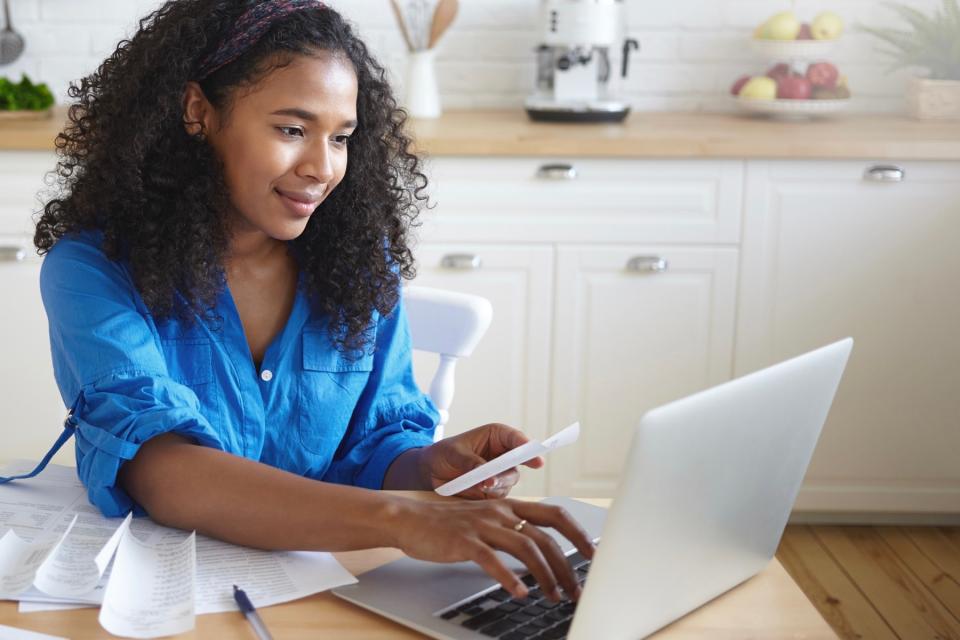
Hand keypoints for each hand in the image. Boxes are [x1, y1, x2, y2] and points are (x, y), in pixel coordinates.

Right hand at [389, 496, 595, 600]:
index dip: (577, 533)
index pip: (554, 513)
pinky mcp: (464, 541)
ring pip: (525, 548)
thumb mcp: (486, 520)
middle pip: (545, 536)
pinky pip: (492, 560)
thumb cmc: (448, 524)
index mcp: (509, 506)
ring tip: (553, 596)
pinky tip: (519, 593)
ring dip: (544, 575)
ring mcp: (482, 525)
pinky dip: (509, 578)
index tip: (592, 554)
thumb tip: (541, 553)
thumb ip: (512, 530)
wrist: (410, 518)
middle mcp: (500, 512)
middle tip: (576, 589)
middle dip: (566, 565)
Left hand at [418, 423, 544, 498]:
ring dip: (495, 485)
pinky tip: (475, 493)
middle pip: (517, 464)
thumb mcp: (454, 453)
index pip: (516, 439)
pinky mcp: (492, 492)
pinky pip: (497, 497)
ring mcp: (499, 475)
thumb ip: (471, 463)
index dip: (527, 448)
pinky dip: (488, 496)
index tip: (536, 459)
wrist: (430, 472)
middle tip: (493, 479)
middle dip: (507, 472)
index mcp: (497, 437)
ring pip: (508, 482)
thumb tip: (487, 477)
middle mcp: (502, 456)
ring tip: (478, 485)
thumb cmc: (443, 454)